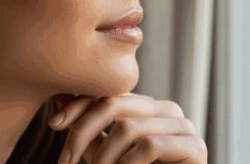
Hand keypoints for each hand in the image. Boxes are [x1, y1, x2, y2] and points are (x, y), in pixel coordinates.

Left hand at [49, 93, 206, 163]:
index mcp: (147, 106)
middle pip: (115, 103)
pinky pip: (151, 146)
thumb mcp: (106, 153)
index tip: (53, 124)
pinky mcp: (195, 147)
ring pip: (129, 127)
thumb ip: (88, 128)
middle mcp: (167, 109)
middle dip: (83, 131)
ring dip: (104, 157)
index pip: (108, 92)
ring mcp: (184, 125)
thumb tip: (59, 96)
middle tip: (66, 159)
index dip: (78, 105)